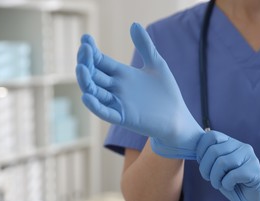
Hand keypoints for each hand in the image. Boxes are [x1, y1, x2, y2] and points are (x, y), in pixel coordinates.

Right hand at [76, 23, 203, 158]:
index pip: (100, 61)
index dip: (91, 51)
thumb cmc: (167, 93)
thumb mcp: (157, 64)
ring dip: (86, 81)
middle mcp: (116, 88)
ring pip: (95, 92)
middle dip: (87, 63)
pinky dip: (96, 106)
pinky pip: (105, 113)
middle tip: (84, 50)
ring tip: (81, 68)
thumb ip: (145, 46)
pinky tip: (87, 96)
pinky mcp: (124, 118)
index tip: (86, 39)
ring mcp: (118, 103)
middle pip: (94, 75)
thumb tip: (134, 24)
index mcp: (122, 75)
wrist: (178, 118)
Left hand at [196, 131, 259, 200]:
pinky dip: (226, 184)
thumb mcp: (215, 168)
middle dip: (205, 168)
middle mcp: (242, 146)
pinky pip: (233, 175)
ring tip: (219, 184)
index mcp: (231, 142)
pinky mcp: (255, 171)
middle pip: (214, 151)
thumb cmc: (231, 184)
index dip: (201, 151)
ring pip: (222, 163)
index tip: (203, 165)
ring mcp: (250, 157)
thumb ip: (208, 156)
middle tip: (209, 179)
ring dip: (215, 178)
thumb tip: (194, 149)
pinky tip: (230, 187)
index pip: (211, 136)